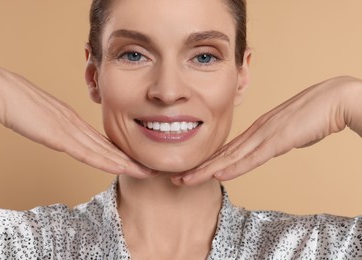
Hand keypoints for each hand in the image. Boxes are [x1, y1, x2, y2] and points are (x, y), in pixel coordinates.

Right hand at [0, 65, 151, 177]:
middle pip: (108, 146)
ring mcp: (69, 129)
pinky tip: (121, 168)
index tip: (135, 161)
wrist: (0, 89)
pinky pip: (87, 152)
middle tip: (151, 168)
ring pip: (103, 150)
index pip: (101, 140)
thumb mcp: (41, 117)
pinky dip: (105, 161)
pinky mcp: (59, 135)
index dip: (120, 152)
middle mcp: (76, 124)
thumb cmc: (16, 102)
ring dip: (126, 163)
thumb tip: (62, 136)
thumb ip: (54, 126)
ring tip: (146, 171)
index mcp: (72, 120)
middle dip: (131, 159)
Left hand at [172, 76, 361, 185]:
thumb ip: (276, 142)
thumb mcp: (288, 133)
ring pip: (230, 157)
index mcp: (257, 131)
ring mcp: (264, 135)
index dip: (207, 162)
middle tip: (176, 178)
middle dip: (198, 168)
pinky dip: (234, 167)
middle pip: (222, 154)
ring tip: (185, 179)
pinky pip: (252, 157)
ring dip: (206, 170)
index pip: (227, 150)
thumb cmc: (313, 115)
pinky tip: (218, 174)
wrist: (332, 99)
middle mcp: (255, 132)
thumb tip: (271, 148)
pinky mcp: (278, 139)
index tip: (192, 172)